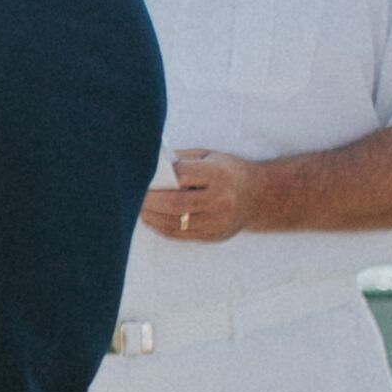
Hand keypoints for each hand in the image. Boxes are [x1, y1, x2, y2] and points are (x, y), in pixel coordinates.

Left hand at [142, 148, 261, 245]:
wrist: (259, 196)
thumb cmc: (228, 171)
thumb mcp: (210, 156)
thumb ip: (183, 160)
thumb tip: (152, 163)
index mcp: (218, 174)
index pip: (182, 176)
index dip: (158, 178)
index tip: (139, 178)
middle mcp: (220, 200)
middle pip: (176, 204)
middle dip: (149, 201)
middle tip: (131, 197)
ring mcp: (218, 221)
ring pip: (176, 223)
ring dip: (152, 217)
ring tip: (136, 209)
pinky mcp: (214, 235)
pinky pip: (182, 235)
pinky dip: (162, 228)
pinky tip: (151, 220)